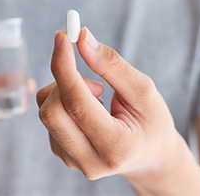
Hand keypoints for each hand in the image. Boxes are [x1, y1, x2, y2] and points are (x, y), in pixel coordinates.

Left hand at [36, 28, 184, 182]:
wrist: (151, 157)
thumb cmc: (152, 121)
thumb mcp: (144, 90)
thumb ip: (112, 65)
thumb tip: (82, 38)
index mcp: (116, 147)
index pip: (77, 104)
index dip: (64, 67)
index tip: (62, 37)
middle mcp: (90, 161)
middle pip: (51, 111)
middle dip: (64, 80)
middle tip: (92, 76)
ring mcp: (73, 161)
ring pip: (46, 111)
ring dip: (66, 91)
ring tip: (100, 97)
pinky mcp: (62, 155)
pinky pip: (49, 117)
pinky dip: (64, 101)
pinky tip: (90, 109)